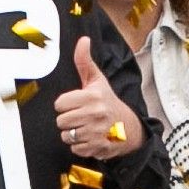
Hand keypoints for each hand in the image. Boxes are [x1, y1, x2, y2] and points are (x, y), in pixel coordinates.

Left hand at [55, 41, 141, 162]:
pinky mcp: (98, 147)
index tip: (76, 104)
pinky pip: (74, 148)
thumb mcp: (97, 81)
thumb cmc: (108, 102)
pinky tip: (90, 138)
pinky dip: (80, 145)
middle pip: (60, 121)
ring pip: (66, 135)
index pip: (59, 104)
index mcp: (92, 96)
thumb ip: (84, 61)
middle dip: (68, 120)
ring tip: (85, 127)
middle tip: (81, 116)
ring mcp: (97, 132)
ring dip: (73, 133)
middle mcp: (95, 114)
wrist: (129, 128)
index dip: (65, 104)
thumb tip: (83, 40)